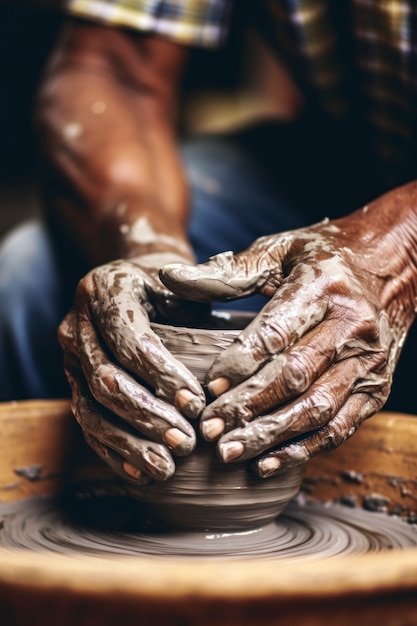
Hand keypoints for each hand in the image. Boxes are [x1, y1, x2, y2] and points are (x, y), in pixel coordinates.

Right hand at [59, 256, 207, 484]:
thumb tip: (239, 334)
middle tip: (185, 442)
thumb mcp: (187, 279)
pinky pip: (86, 423)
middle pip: (105, 378)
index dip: (161, 373)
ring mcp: (70, 357)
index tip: (196, 402)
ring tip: (166, 467)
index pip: (128, 338)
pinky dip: (113, 451)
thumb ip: (208, 294)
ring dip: (129, 442)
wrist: (133, 282)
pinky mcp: (72, 382)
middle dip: (147, 415)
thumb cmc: (170, 285)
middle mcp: (77, 324)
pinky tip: (141, 473)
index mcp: (105, 290)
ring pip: (90, 408)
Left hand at [160, 184, 416, 476]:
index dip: (240, 364)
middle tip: (209, 429)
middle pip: (295, 377)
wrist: (394, 264)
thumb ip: (229, 271)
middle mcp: (351, 326)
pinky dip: (304, 449)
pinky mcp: (376, 387)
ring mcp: (367, 361)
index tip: (208, 388)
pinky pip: (340, 426)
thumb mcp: (280, 249)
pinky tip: (267, 462)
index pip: (276, 333)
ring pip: (317, 409)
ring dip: (271, 436)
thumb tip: (170, 277)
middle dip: (249, 408)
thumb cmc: (326, 255)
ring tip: (229, 452)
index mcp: (322, 287)